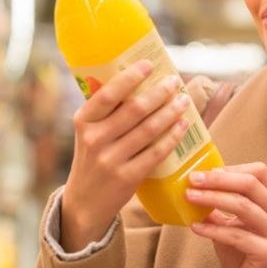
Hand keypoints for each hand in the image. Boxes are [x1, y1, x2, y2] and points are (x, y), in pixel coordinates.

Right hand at [60, 61, 193, 251]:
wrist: (84, 202)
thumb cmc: (92, 159)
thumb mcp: (88, 133)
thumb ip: (105, 112)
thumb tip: (138, 80)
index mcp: (83, 122)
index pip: (108, 94)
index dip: (130, 78)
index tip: (149, 65)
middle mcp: (95, 139)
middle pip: (135, 109)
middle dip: (159, 93)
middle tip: (174, 81)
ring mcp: (111, 160)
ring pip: (149, 129)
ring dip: (171, 111)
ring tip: (184, 100)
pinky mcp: (127, 177)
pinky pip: (156, 152)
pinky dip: (172, 136)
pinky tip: (183, 125)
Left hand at [186, 163, 266, 267]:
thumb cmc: (244, 256)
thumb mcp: (230, 225)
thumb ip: (219, 207)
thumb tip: (192, 187)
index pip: (258, 172)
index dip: (230, 168)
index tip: (203, 172)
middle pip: (250, 184)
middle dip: (218, 179)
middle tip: (192, 180)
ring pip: (243, 206)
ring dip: (213, 199)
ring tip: (189, 197)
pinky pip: (236, 235)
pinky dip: (213, 229)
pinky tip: (195, 227)